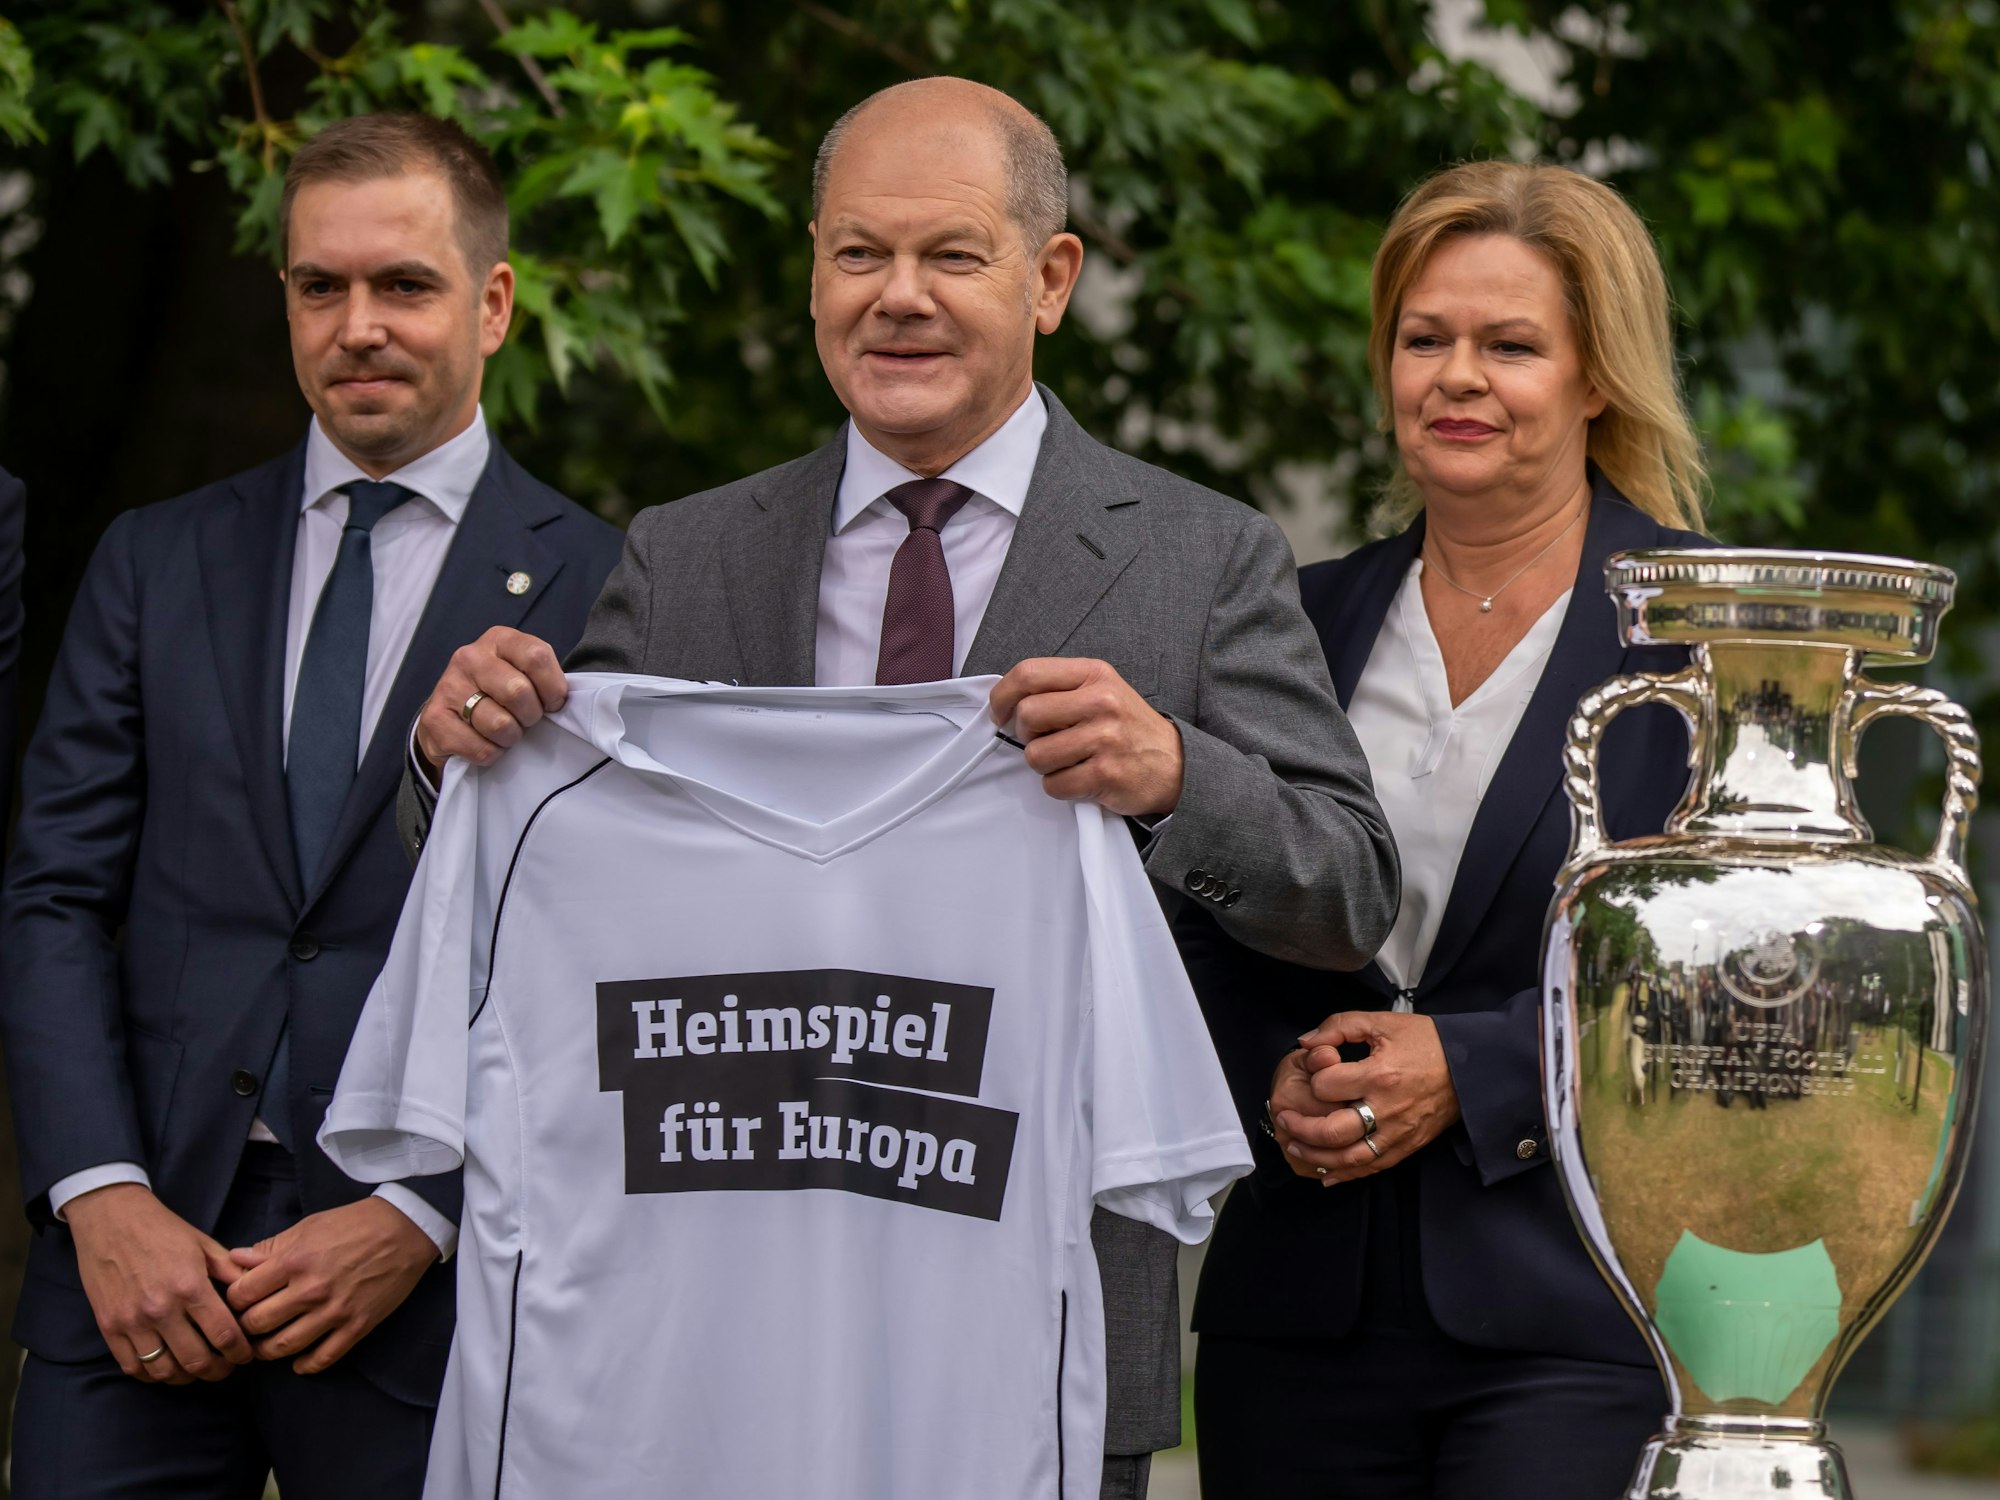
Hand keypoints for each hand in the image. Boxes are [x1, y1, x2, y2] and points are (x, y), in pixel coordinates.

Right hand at [65, 1183, 252, 1383]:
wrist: (110, 1219)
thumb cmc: (162, 1230)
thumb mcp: (204, 1245)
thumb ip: (232, 1271)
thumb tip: (258, 1291)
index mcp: (190, 1286)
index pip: (223, 1334)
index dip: (240, 1352)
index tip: (246, 1356)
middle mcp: (160, 1309)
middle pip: (196, 1361)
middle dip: (218, 1370)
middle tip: (226, 1367)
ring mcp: (131, 1322)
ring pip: (164, 1370)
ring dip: (186, 1377)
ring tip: (198, 1369)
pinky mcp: (108, 1328)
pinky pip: (133, 1367)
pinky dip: (152, 1375)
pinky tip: (166, 1367)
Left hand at [225, 1198, 438, 1373]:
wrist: (406, 1229)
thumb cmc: (356, 1223)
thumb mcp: (309, 1225)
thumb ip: (271, 1246)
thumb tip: (236, 1259)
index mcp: (294, 1261)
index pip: (242, 1294)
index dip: (234, 1299)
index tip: (239, 1301)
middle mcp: (310, 1289)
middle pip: (257, 1324)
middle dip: (245, 1327)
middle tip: (249, 1325)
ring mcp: (334, 1311)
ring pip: (283, 1346)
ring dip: (267, 1351)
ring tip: (265, 1346)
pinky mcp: (357, 1325)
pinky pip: (323, 1357)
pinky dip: (305, 1365)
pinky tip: (298, 1361)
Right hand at [413, 626, 567, 782]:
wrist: (447, 718)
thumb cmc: (497, 694)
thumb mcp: (522, 673)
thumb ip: (542, 677)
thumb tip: (561, 702)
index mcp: (499, 640)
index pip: (537, 656)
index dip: (553, 687)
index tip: (552, 704)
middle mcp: (470, 657)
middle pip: (518, 692)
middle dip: (531, 716)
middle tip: (525, 720)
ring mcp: (448, 686)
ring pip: (500, 724)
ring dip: (511, 738)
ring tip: (504, 732)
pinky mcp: (435, 720)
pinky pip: (481, 748)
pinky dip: (492, 753)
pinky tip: (485, 742)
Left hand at [987, 658, 1182, 817]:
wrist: (1174, 764)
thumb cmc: (1127, 727)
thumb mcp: (1101, 690)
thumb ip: (1058, 689)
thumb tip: (1006, 704)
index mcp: (1094, 674)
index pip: (1028, 673)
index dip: (1003, 696)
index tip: (1000, 714)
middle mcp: (1101, 701)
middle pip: (1027, 715)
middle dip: (1027, 735)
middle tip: (1046, 740)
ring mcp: (1104, 738)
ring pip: (1036, 755)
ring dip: (1044, 765)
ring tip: (1068, 760)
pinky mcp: (1105, 774)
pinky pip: (1053, 785)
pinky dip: (1060, 786)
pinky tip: (1080, 778)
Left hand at [1272, 1011, 1461, 1183]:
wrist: (1472, 1067)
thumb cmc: (1427, 1041)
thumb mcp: (1382, 1022)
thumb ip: (1340, 1026)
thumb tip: (1306, 1042)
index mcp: (1379, 1074)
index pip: (1327, 1086)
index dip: (1313, 1079)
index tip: (1315, 1072)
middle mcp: (1387, 1109)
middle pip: (1333, 1131)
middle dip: (1301, 1128)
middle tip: (1284, 1119)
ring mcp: (1398, 1133)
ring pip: (1349, 1157)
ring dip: (1317, 1156)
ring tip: (1296, 1145)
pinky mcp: (1407, 1146)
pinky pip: (1372, 1167)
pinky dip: (1346, 1174)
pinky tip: (1326, 1174)